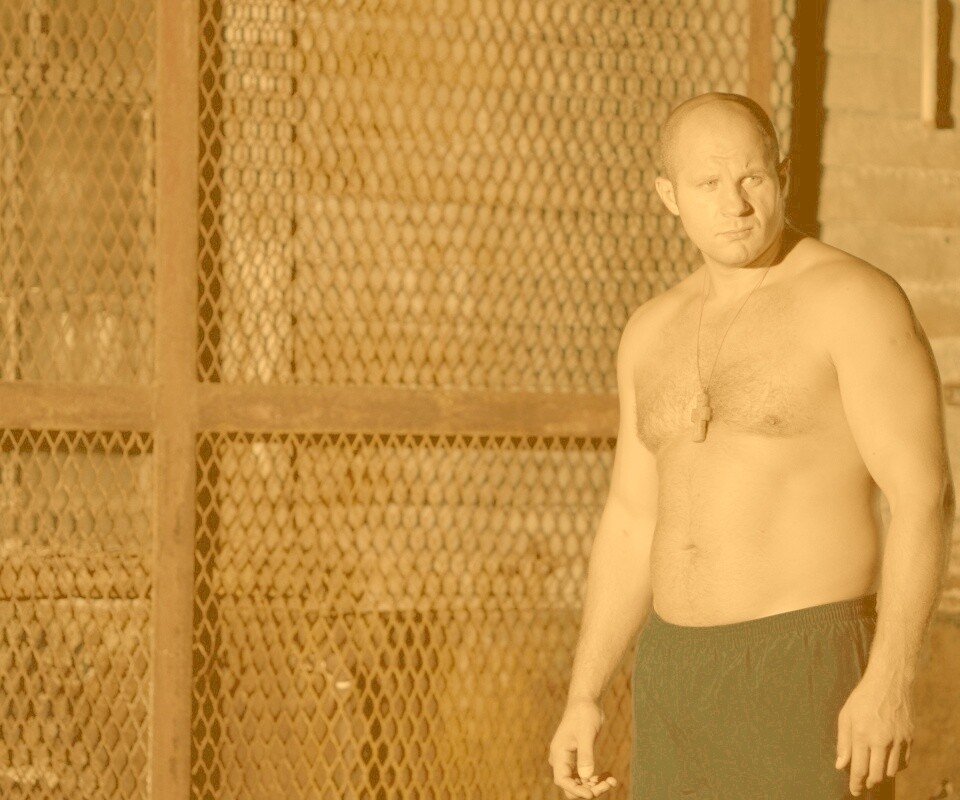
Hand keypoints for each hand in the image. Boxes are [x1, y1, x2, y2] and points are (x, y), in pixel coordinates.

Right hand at [548, 698, 618, 798]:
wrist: (586, 701)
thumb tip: (587, 777)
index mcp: (559, 753)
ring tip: (611, 780)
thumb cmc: (584, 713)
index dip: (576, 790)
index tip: (591, 795)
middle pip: (571, 785)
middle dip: (588, 789)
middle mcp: (561, 759)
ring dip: (595, 785)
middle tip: (607, 785)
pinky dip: (597, 779)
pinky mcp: (579, 758)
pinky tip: (609, 776)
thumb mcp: (586, 733)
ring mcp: (570, 760)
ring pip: (580, 782)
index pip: (562, 780)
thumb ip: (586, 755)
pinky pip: (586, 776)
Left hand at [835, 671, 914, 795]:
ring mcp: (898, 740)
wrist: (889, 682)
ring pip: (891, 771)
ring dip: (882, 775)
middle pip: (877, 775)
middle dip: (869, 783)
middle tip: (863, 784)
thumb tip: (840, 766)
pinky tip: (886, 760)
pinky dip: (895, 766)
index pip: (859, 769)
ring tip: (873, 771)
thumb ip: (843, 742)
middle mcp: (881, 740)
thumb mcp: (845, 716)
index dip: (856, 783)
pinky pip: (904, 762)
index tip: (854, 791)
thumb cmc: (862, 698)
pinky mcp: (910, 738)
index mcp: (862, 734)